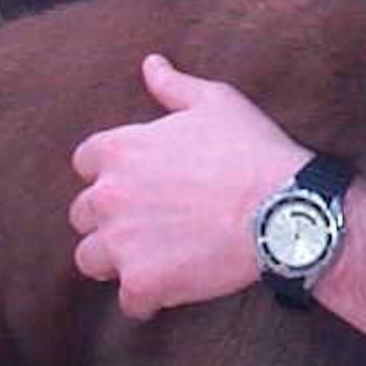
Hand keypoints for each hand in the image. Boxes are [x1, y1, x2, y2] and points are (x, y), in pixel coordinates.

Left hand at [70, 54, 305, 320]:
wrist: (282, 210)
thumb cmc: (252, 150)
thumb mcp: (216, 103)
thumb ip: (173, 86)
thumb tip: (150, 63)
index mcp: (118, 150)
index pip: (85, 163)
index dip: (110, 174)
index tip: (138, 184)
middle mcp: (108, 196)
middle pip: (83, 214)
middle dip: (109, 219)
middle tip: (148, 225)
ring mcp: (122, 243)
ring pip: (92, 260)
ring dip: (117, 261)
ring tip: (152, 259)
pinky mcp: (143, 283)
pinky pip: (130, 302)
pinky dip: (148, 300)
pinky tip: (172, 290)